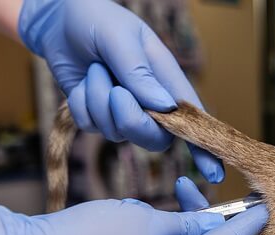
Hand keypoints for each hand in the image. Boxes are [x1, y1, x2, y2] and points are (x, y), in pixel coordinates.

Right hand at [0, 183, 267, 234]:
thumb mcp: (146, 221)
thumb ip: (184, 223)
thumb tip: (210, 225)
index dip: (244, 226)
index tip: (265, 207)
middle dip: (221, 223)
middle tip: (230, 193)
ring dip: (194, 224)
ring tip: (186, 189)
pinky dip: (177, 234)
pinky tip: (172, 210)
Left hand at [17, 0, 223, 182]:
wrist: (59, 21)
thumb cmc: (98, 21)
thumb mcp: (121, 38)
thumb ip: (140, 73)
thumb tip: (165, 108)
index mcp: (168, 80)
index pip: (193, 120)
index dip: (204, 148)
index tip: (214, 175)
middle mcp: (151, 103)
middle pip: (154, 137)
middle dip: (130, 119)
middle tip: (114, 91)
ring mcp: (125, 113)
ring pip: (117, 132)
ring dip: (98, 100)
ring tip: (95, 69)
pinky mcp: (99, 118)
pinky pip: (91, 127)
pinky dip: (81, 103)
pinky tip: (83, 82)